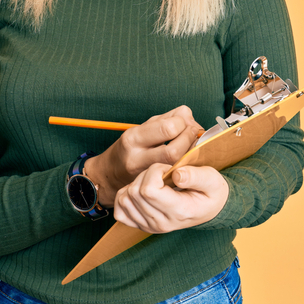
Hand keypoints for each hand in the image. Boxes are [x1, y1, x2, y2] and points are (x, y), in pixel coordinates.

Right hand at [84, 106, 201, 206]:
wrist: (109, 175)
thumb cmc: (131, 147)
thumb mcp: (143, 127)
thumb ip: (167, 118)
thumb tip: (189, 118)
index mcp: (134, 138)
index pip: (167, 128)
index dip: (183, 123)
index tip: (186, 122)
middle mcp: (137, 158)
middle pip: (174, 151)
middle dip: (189, 140)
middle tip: (194, 134)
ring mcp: (145, 175)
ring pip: (177, 165)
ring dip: (191, 152)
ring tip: (191, 145)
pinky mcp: (153, 186)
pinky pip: (175, 174)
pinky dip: (187, 164)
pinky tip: (188, 158)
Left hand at [113, 163, 228, 233]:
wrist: (210, 209)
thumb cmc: (211, 192)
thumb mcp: (212, 180)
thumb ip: (196, 176)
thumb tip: (177, 174)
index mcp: (178, 212)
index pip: (148, 190)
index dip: (154, 171)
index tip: (168, 168)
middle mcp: (161, 223)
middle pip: (135, 192)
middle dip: (146, 174)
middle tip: (163, 173)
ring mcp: (150, 226)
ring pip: (124, 199)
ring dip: (135, 183)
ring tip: (154, 181)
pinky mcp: (141, 225)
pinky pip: (120, 210)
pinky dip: (126, 196)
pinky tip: (142, 191)